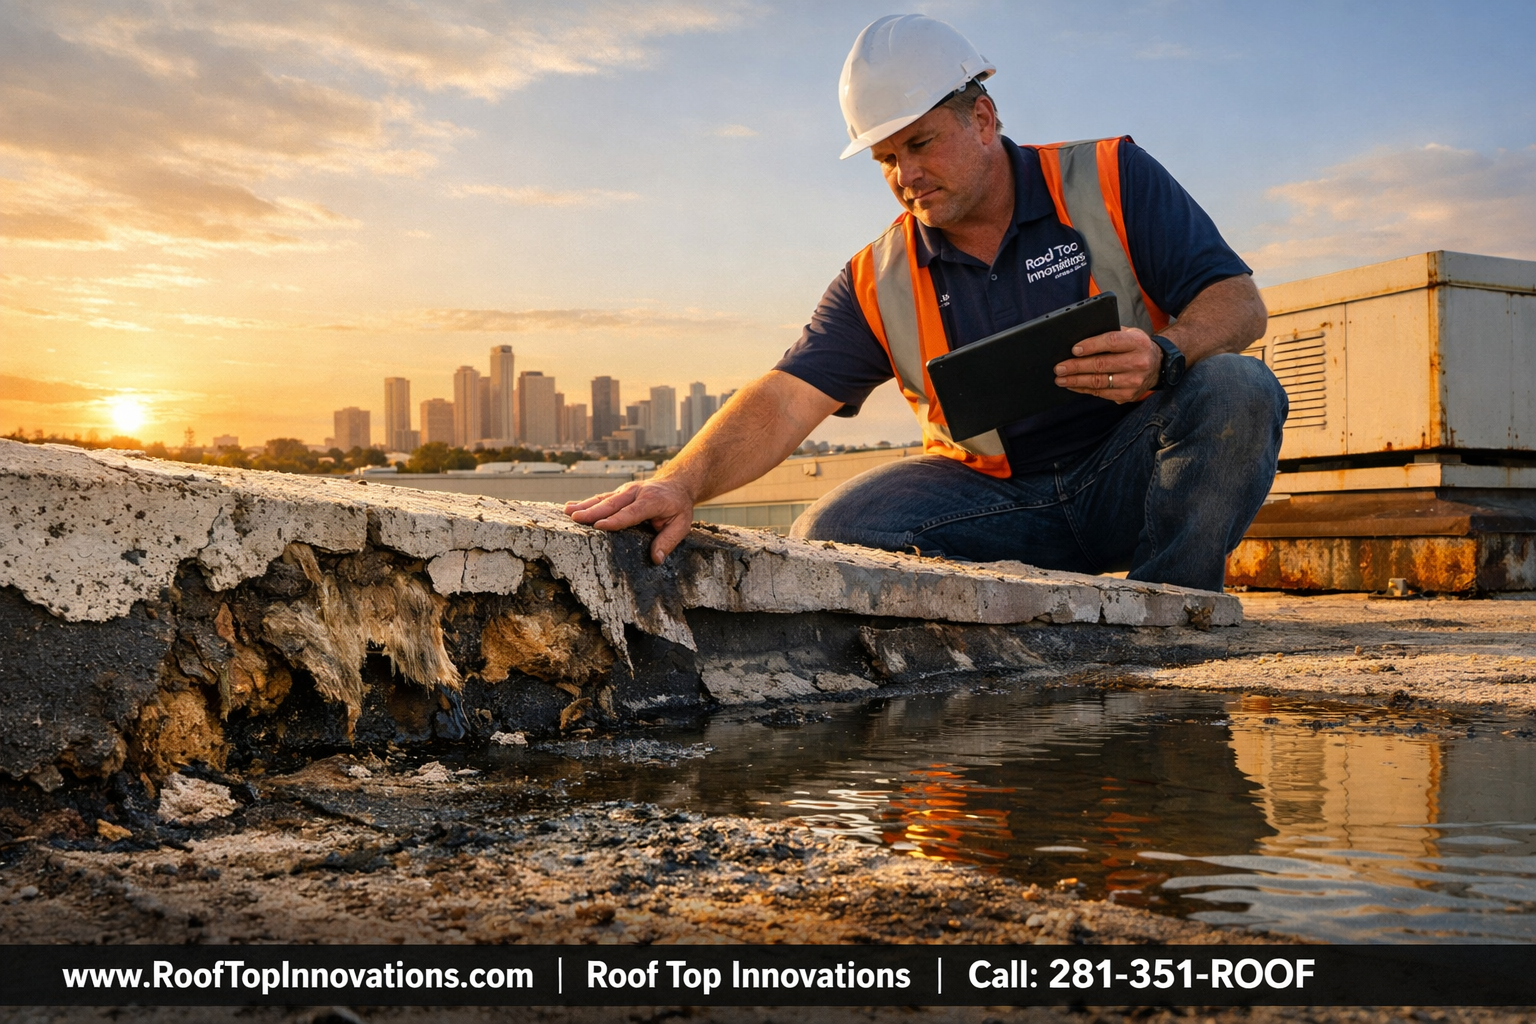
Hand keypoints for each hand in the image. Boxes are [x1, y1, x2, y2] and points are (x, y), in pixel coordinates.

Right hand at [564, 478, 695, 564]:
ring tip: (568, 512)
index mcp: (651, 501)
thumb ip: (668, 541)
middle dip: (593, 511)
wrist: (676, 484)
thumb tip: (656, 559)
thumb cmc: (678, 507)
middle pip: (612, 504)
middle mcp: (635, 493)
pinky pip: (601, 498)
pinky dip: (585, 503)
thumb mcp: (681, 525)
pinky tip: (570, 507)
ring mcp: (625, 491)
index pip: (631, 512)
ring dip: (584, 505)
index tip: (599, 526)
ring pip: (603, 499)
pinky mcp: (618, 493)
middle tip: (576, 519)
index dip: (615, 520)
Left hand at [1053, 326, 1161, 402]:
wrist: (1158, 366)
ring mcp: (1135, 381)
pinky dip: (1084, 389)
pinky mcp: (1129, 395)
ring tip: (1060, 378)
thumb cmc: (1136, 347)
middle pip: (1101, 365)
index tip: (1074, 349)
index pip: (1111, 341)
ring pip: (1099, 382)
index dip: (1091, 345)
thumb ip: (1110, 334)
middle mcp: (1139, 362)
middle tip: (1059, 368)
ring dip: (1076, 381)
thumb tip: (1080, 341)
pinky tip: (1073, 385)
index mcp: (1138, 342)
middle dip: (1076, 366)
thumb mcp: (1130, 334)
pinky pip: (1101, 393)